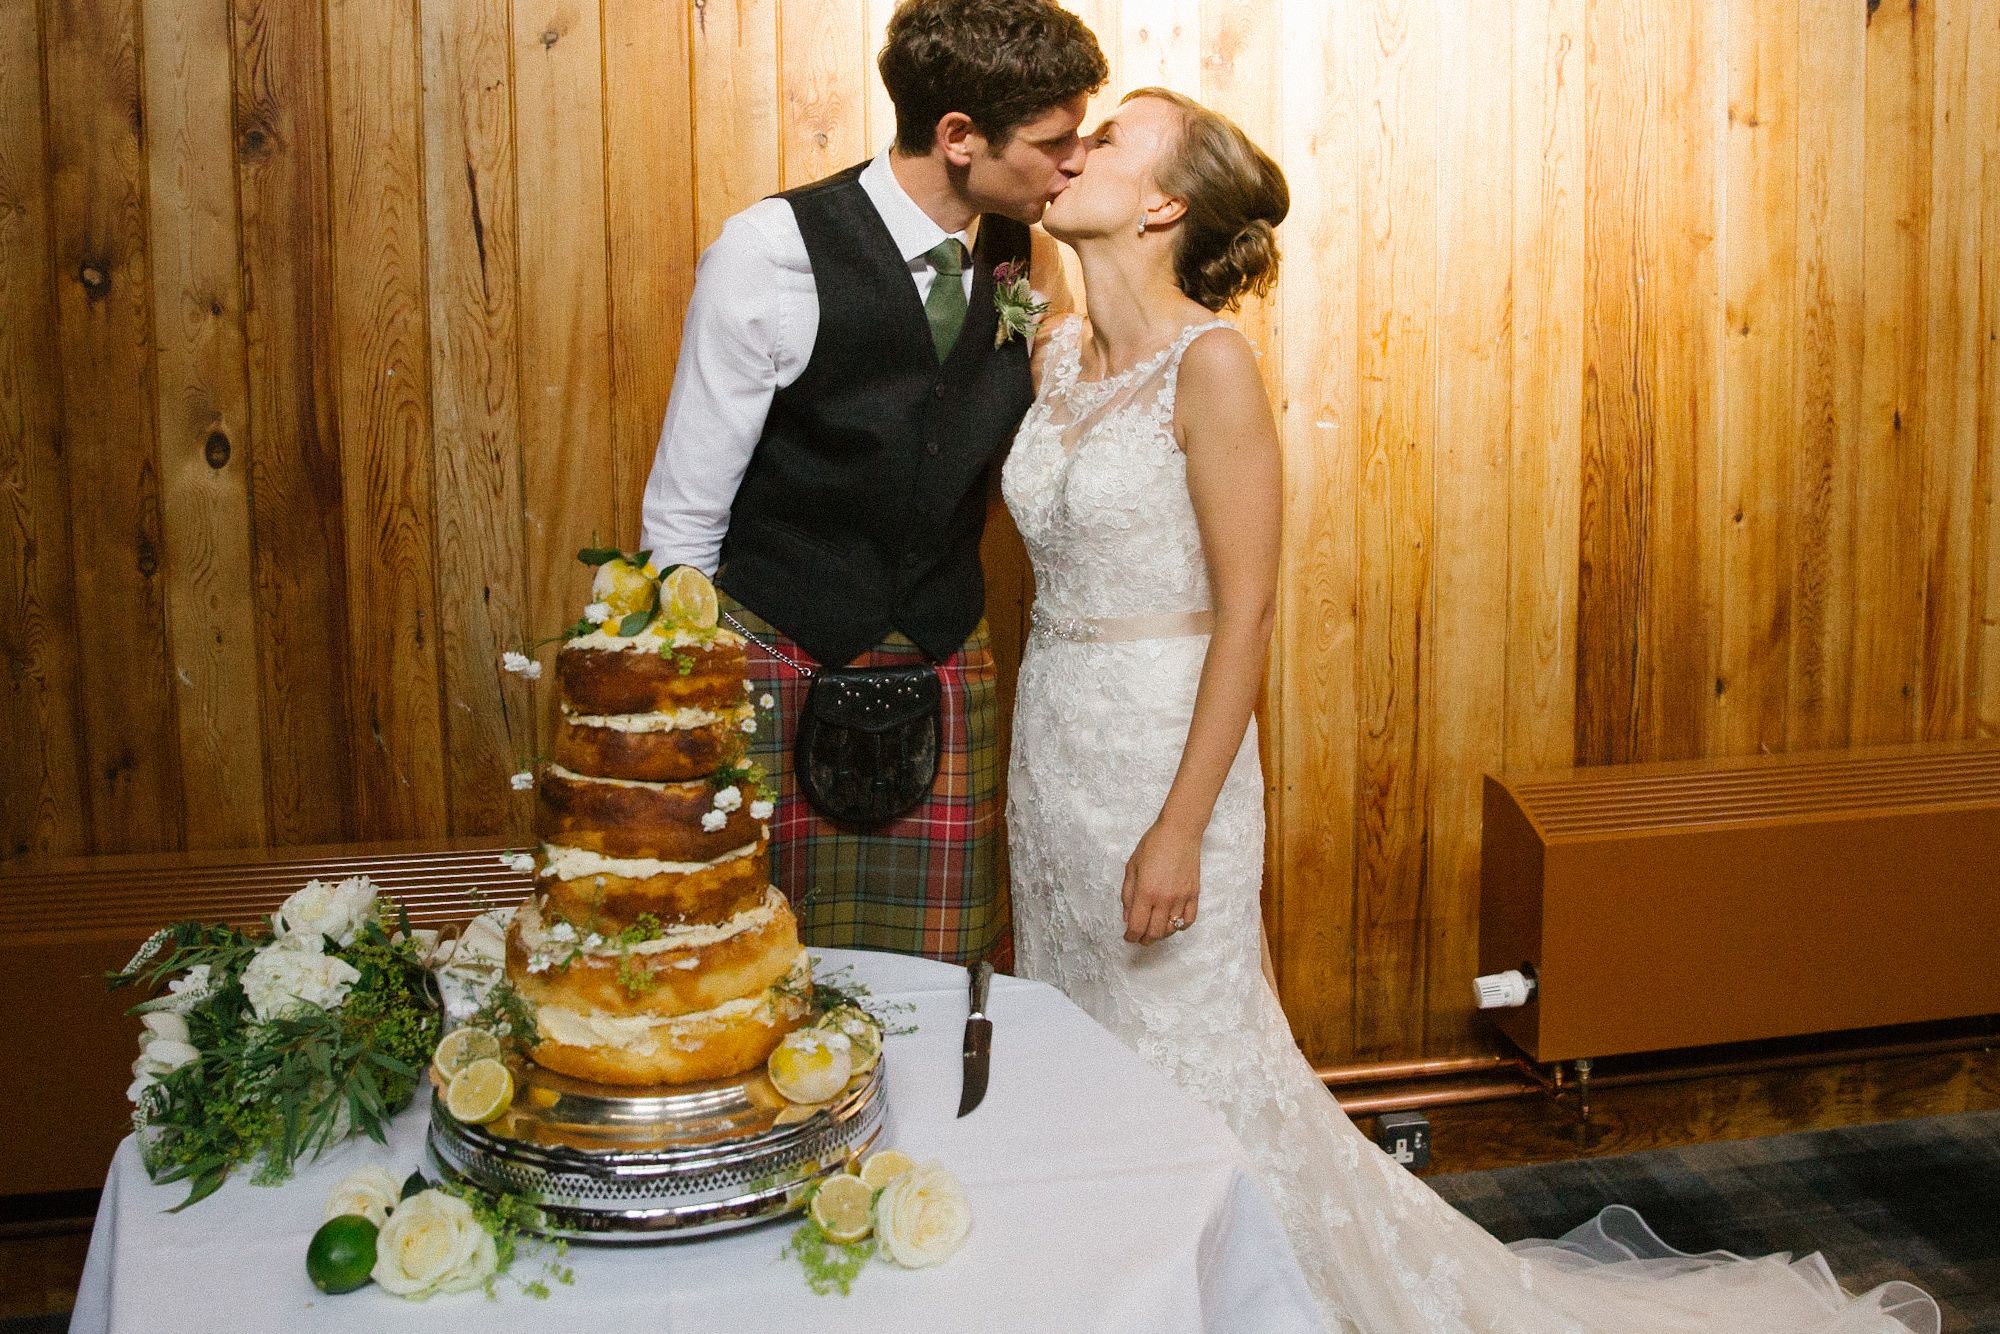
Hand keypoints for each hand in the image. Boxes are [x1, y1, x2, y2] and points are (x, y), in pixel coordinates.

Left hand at [1121, 820, 1202, 944]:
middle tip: (1139, 938)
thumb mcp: (1132, 867)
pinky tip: (1172, 923)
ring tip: (1154, 930)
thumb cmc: (1153, 845)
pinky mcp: (1194, 894)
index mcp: (1146, 892)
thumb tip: (1128, 917)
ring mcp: (1181, 898)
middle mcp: (1164, 899)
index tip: (1128, 937)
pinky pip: (1188, 920)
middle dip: (1144, 940)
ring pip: (1171, 929)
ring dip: (1161, 934)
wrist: (1179, 832)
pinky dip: (1180, 927)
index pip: (1137, 926)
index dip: (1131, 936)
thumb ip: (1128, 894)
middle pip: (1154, 933)